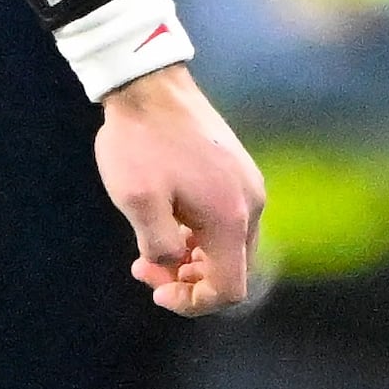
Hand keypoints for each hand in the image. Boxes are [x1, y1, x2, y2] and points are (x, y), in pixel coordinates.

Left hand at [95, 66, 263, 315]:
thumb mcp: (137, 201)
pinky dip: (198, 235)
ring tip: (147, 251)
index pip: (231, 289)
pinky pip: (225, 221)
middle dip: (189, 280)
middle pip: (233, 270)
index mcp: (231, 218)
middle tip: (142, 268)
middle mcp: (251, 205)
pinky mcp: (237, 172)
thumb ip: (158, 246)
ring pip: (229, 246)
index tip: (156, 292)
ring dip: (192, 258)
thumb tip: (173, 266)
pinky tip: (165, 224)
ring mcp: (247, 186)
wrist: (150, 85)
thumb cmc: (140, 142)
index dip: (194, 303)